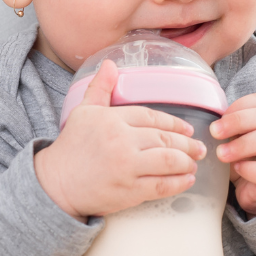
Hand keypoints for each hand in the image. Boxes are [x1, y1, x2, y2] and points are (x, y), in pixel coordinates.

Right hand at [35, 58, 206, 219]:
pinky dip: (179, 182)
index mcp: (112, 119)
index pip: (152, 117)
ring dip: (187, 162)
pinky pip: (162, 185)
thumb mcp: (84, 112)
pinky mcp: (129, 191)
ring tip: (194, 162)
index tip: (187, 129)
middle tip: (199, 147)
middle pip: (165, 138)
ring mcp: (127, 167)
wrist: (56, 183)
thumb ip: (101, 88)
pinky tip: (187, 179)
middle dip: (188, 144)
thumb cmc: (71, 148)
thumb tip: (110, 64)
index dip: (174, 123)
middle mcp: (121, 141)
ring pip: (169, 161)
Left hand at [211, 93, 255, 215]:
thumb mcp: (241, 137)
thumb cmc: (251, 158)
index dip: (238, 107)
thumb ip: (232, 128)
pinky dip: (250, 169)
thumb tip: (212, 124)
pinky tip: (238, 168)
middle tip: (214, 132)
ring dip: (242, 145)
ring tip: (221, 154)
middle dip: (237, 121)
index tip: (219, 118)